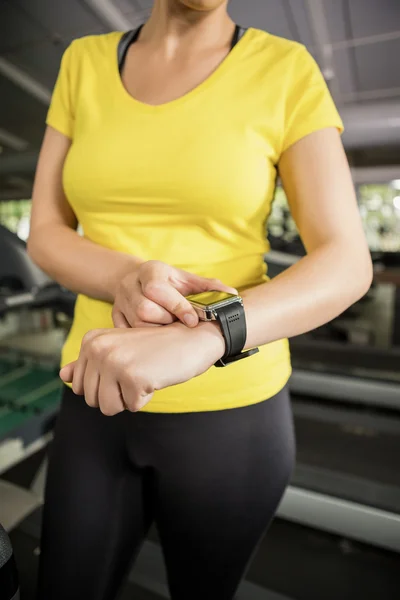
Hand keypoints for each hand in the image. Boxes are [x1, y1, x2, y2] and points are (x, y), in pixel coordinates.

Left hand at [59, 322, 224, 414]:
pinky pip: (133, 406)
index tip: (127, 365)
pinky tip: (156, 375)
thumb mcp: (121, 349)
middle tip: (138, 370)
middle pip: (93, 399)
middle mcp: (98, 349)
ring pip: (109, 407)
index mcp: (91, 341)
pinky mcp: (133, 377)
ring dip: (130, 398)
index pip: (80, 387)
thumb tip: (62, 376)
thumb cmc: (158, 345)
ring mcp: (115, 362)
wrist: (193, 336)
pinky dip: (147, 396)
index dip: (106, 385)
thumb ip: (89, 364)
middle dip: (117, 393)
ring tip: (145, 373)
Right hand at [112, 260, 236, 328]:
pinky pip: (127, 334)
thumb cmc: (168, 282)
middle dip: (166, 320)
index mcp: (150, 271)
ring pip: (137, 325)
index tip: (192, 321)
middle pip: (144, 310)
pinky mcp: (114, 317)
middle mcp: (131, 285)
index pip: (158, 290)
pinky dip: (144, 340)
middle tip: (178, 323)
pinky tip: (156, 338)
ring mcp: (120, 302)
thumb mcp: (187, 279)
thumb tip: (232, 296)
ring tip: (169, 329)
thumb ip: (209, 288)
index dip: (177, 307)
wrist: (137, 280)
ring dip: (157, 331)